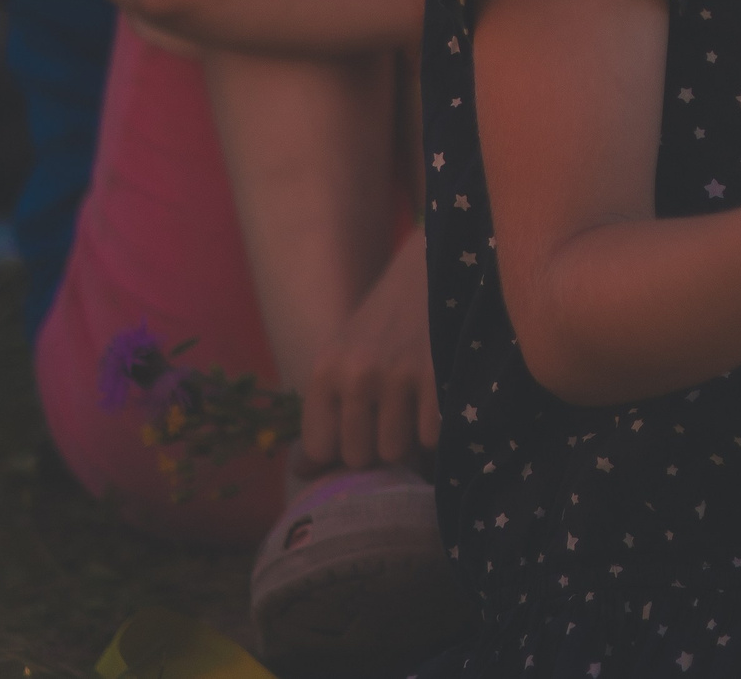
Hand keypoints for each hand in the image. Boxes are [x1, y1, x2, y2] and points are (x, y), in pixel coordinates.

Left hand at [300, 231, 439, 470]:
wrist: (434, 267)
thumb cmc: (385, 320)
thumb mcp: (343, 354)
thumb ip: (324, 411)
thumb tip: (301, 473)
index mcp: (326, 369)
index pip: (319, 448)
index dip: (339, 453)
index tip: (358, 439)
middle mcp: (357, 373)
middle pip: (359, 455)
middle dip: (376, 449)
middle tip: (391, 424)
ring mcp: (399, 375)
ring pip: (396, 451)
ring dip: (408, 443)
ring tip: (415, 414)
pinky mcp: (438, 375)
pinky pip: (431, 438)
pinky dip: (436, 432)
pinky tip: (436, 406)